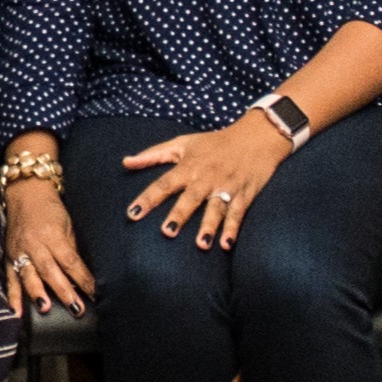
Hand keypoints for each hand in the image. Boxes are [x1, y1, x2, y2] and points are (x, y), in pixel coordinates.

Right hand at [1, 175, 91, 313]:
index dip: (83, 279)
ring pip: (29, 275)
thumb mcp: (67, 225)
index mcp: (53, 235)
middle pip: (50, 271)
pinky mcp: (8, 255)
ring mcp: (19, 251)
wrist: (24, 192)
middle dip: (64, 291)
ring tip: (45, 308)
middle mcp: (35, 244)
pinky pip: (10, 278)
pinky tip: (16, 311)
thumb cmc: (50, 209)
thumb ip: (71, 250)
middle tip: (76, 309)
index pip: (70, 261)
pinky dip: (12, 296)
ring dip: (37, 294)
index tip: (94, 294)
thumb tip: (80, 276)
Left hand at [119, 115, 291, 250]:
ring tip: (202, 245)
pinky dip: (233, 229)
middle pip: (190, 198)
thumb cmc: (214, 142)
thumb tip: (125, 162)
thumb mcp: (182, 143)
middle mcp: (206, 178)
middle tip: (167, 232)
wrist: (256, 136)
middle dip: (179, 215)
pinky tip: (226, 245)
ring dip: (209, 226)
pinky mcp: (245, 194)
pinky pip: (238, 214)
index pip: (164, 184)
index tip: (132, 214)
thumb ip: (153, 154)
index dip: (148, 198)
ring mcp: (226, 187)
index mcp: (188, 166)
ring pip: (216, 208)